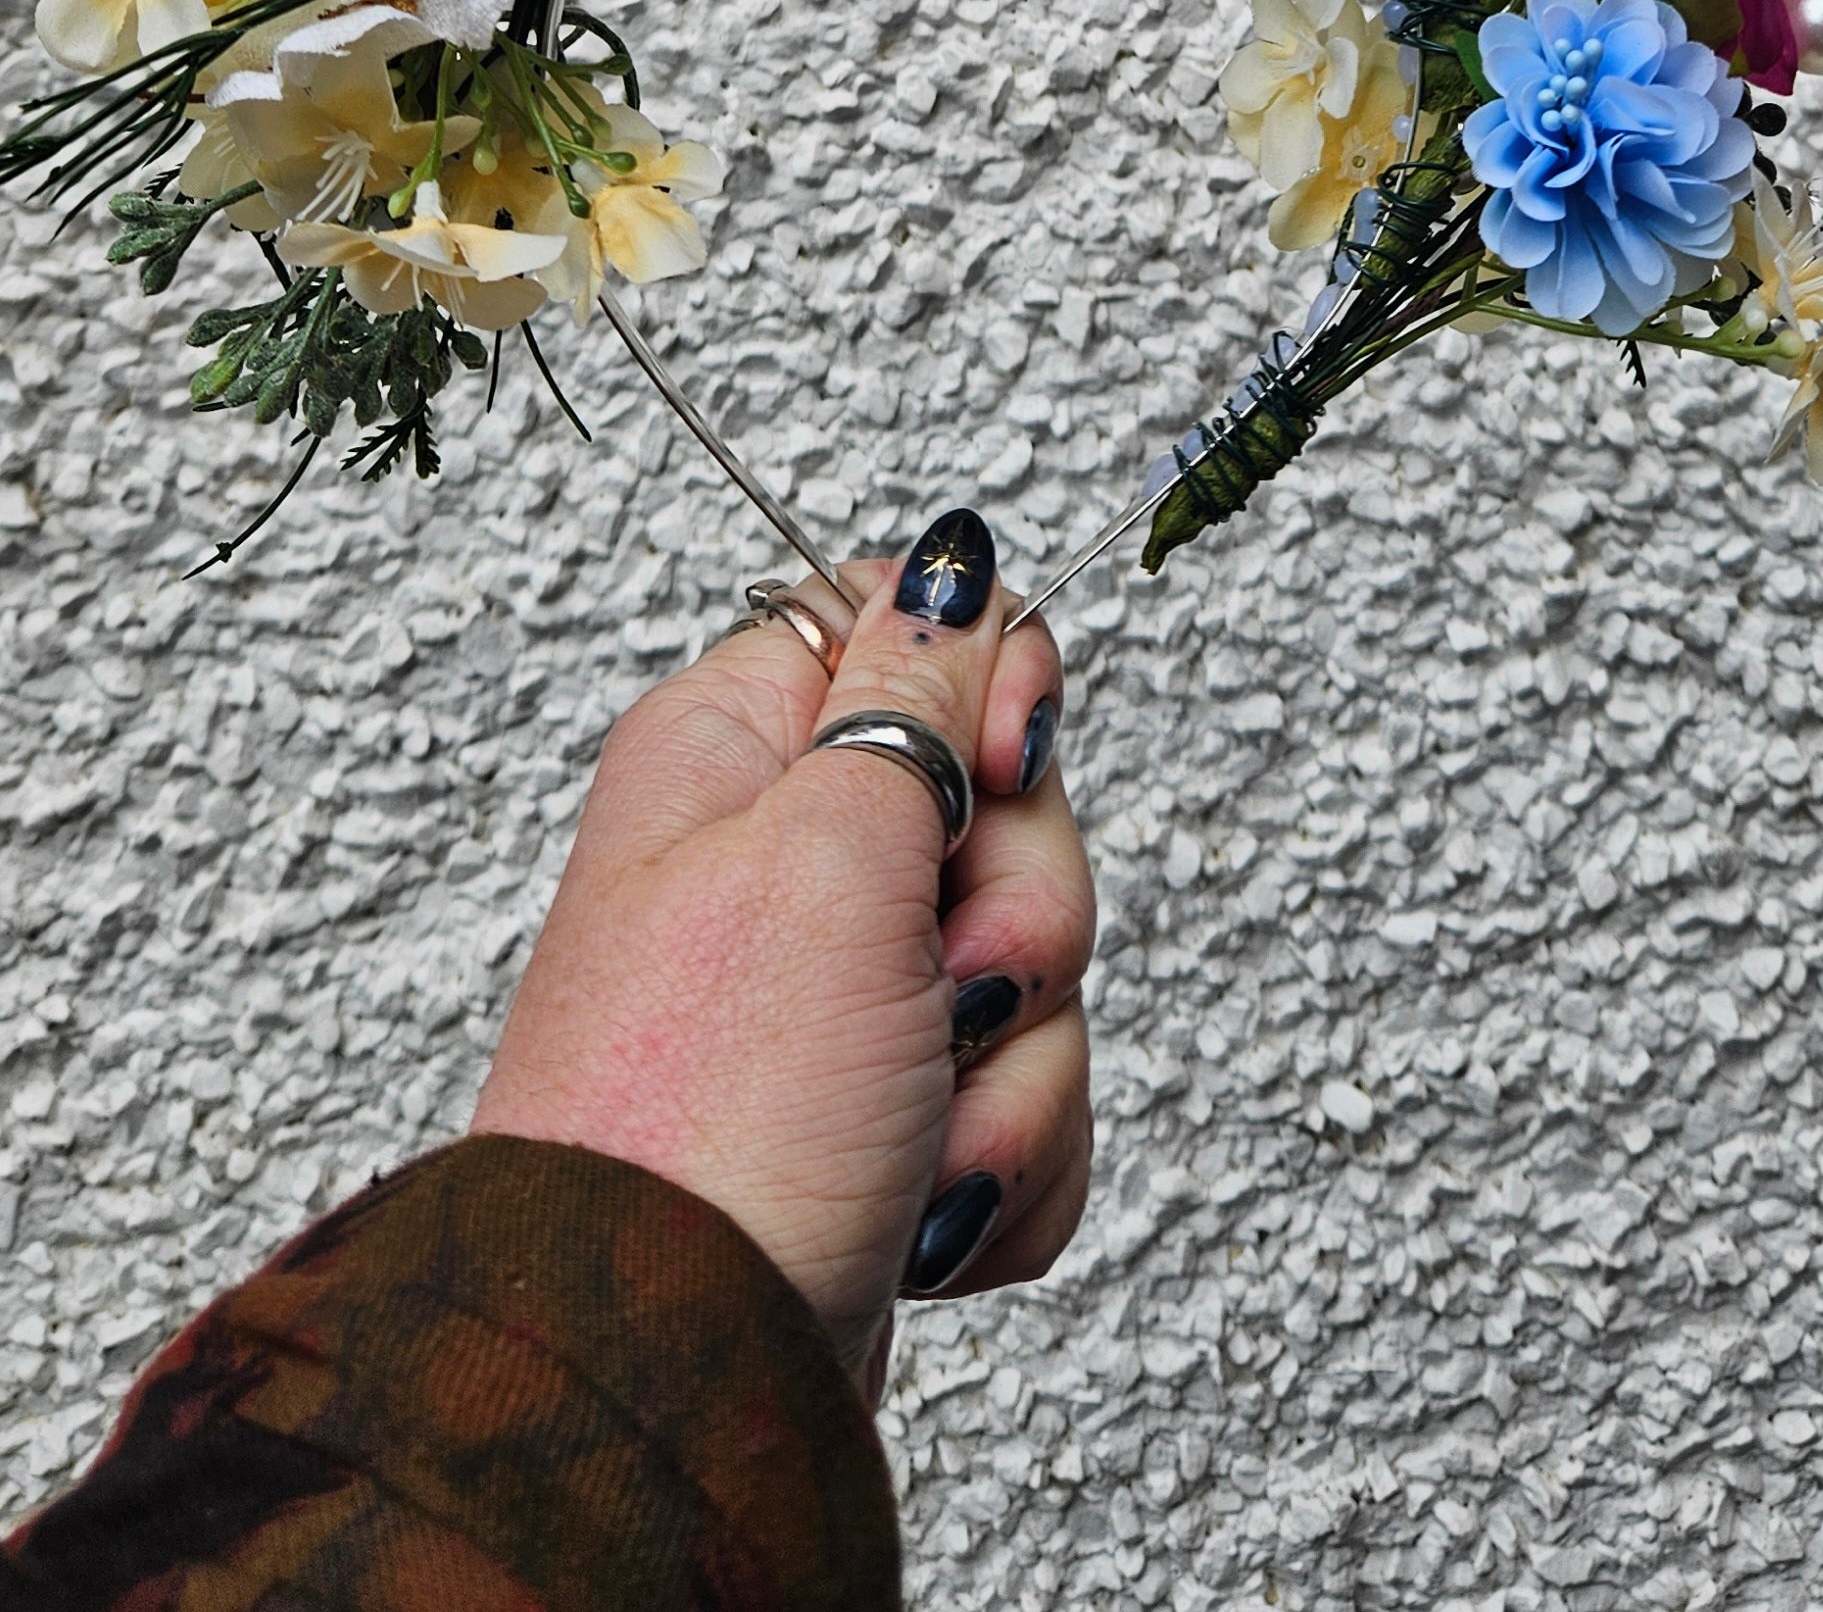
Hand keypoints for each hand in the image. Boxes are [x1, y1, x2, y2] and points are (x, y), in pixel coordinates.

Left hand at [471, 512, 1095, 1387]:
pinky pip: (1030, 1096)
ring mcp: (841, 1004)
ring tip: (910, 1128)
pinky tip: (923, 1209)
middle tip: (938, 978)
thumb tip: (951, 552)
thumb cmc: (704, 1122)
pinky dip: (1003, 1164)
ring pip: (1039, 967)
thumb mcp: (823, 853)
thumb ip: (916, 692)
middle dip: (1019, 916)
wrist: (669, 1384)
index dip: (992, 689)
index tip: (990, 772)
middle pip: (1010, 809)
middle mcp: (786, 864)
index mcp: (739, 752)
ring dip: (1012, 1066)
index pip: (917, 626)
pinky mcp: (888, 1123)